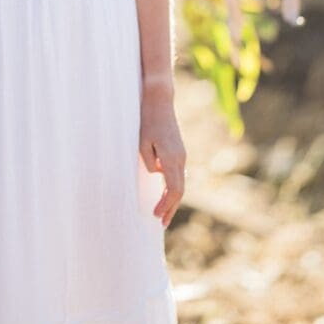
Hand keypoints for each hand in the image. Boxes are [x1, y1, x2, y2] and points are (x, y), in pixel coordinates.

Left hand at [139, 91, 185, 227]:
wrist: (159, 99)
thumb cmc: (147, 119)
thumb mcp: (142, 142)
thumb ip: (149, 163)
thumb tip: (157, 174)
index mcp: (171, 158)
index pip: (173, 190)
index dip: (166, 206)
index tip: (155, 216)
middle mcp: (180, 158)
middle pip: (179, 190)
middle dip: (170, 208)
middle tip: (160, 224)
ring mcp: (181, 153)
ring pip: (180, 182)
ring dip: (172, 199)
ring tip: (162, 213)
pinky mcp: (178, 150)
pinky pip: (177, 173)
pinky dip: (173, 187)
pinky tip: (165, 194)